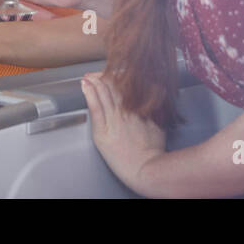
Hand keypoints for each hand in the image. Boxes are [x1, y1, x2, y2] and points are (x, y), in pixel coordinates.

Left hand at [81, 71, 165, 196]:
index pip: (125, 86)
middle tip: (95, 73)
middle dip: (102, 77)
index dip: (116, 77)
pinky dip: (89, 95)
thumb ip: (154, 109)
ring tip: (87, 76)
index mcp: (136, 108)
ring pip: (102, 93)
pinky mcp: (102, 133)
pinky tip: (85, 85)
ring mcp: (112, 121)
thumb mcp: (158, 125)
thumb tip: (156, 95)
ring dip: (93, 82)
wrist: (147, 170)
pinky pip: (95, 109)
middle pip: (112, 86)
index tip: (112, 74)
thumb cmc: (153, 151)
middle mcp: (124, 111)